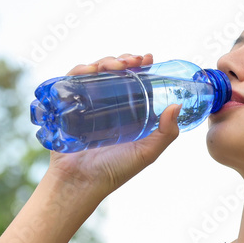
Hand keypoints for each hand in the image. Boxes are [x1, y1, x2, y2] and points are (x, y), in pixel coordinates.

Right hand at [43, 53, 181, 202]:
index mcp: (126, 113)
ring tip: (115, 65)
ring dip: (105, 61)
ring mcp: (85, 104)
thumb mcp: (146, 153)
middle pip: (114, 72)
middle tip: (132, 61)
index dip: (140, 66)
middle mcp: (106, 106)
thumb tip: (177, 106)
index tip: (148, 59)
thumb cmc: (113, 172)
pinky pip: (71, 81)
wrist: (80, 183)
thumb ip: (166, 134)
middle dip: (123, 60)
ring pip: (94, 72)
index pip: (133, 81)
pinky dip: (79, 70)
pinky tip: (90, 69)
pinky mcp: (66, 106)